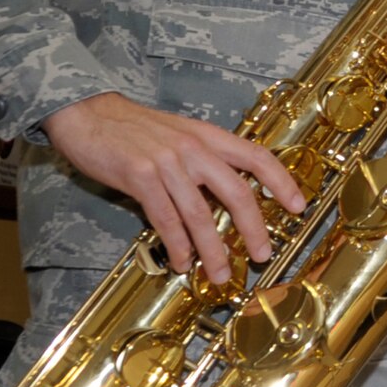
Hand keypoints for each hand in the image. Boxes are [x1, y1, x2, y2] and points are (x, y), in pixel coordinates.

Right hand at [41, 92, 305, 283]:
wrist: (88, 113)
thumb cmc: (135, 128)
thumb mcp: (180, 134)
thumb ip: (205, 159)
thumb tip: (227, 195)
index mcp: (209, 137)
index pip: (257, 157)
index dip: (281, 182)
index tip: (298, 206)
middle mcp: (194, 149)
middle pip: (237, 192)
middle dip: (253, 229)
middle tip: (261, 255)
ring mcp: (167, 163)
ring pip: (200, 214)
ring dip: (213, 249)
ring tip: (220, 274)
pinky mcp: (139, 176)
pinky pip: (165, 219)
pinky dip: (178, 245)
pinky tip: (184, 261)